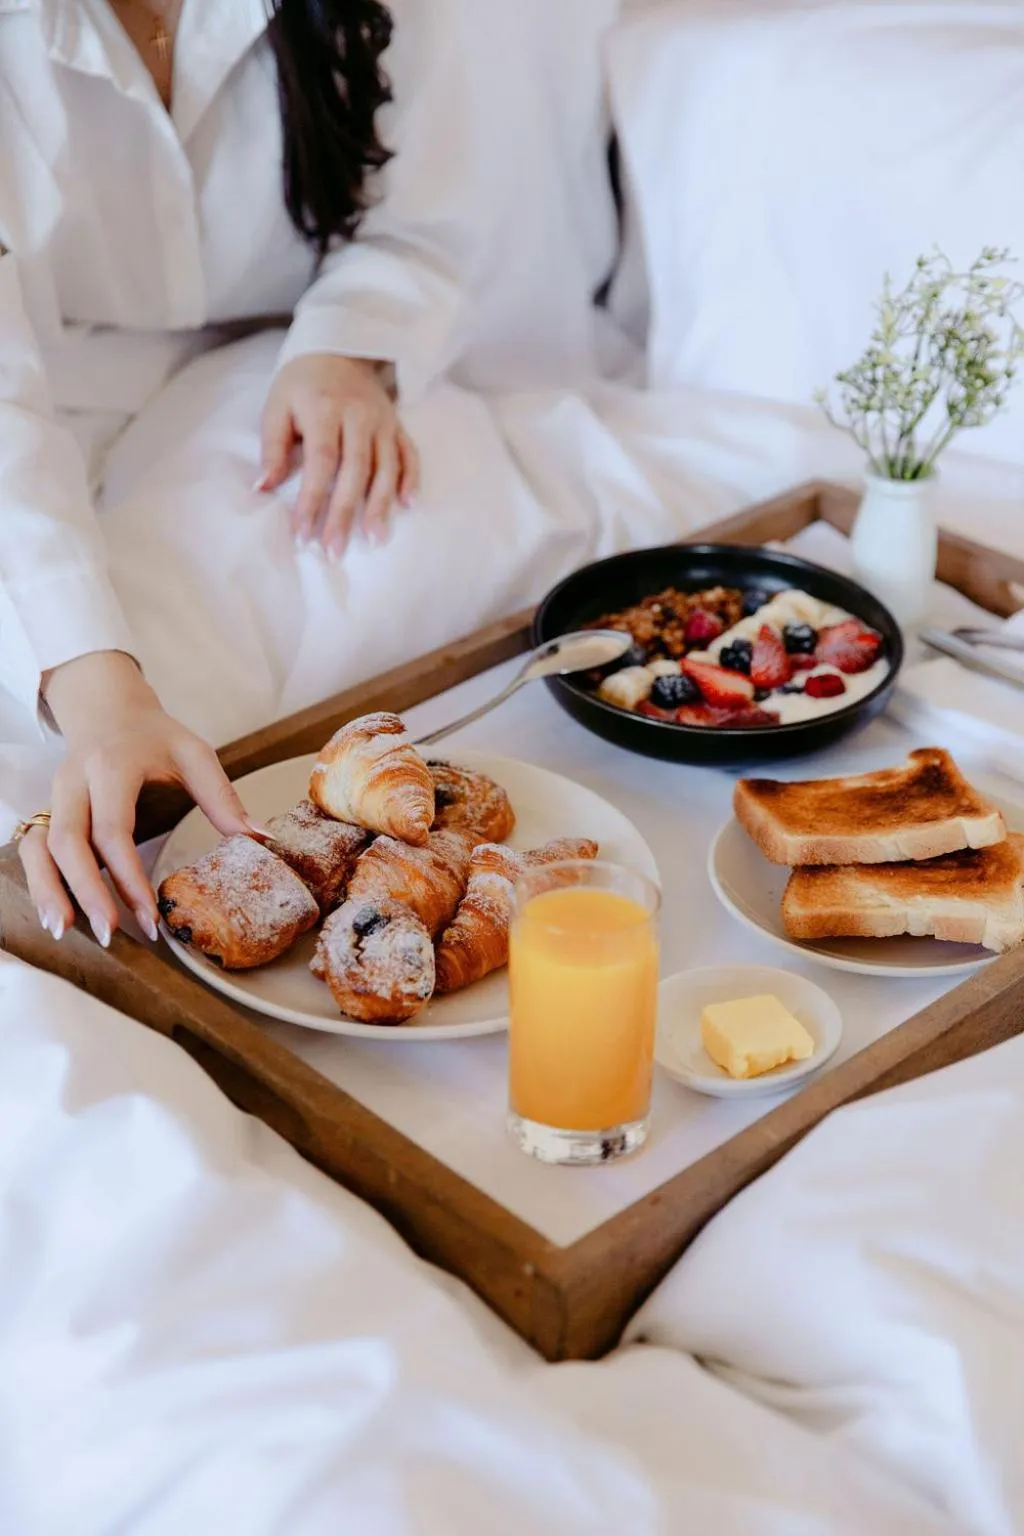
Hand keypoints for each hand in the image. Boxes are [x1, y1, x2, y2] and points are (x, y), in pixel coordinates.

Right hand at [19, 652, 257, 946]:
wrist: (110, 711)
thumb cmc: (156, 737)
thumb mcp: (194, 755)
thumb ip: (223, 799)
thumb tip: (262, 841)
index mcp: (112, 765)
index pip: (113, 828)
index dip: (128, 876)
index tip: (149, 917)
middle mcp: (74, 781)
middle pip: (66, 841)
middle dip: (85, 891)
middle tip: (108, 933)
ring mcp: (55, 797)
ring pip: (37, 847)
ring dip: (48, 890)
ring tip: (65, 931)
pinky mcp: (47, 811)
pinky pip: (31, 849)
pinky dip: (40, 882)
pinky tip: (57, 914)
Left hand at [259, 354, 419, 556]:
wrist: (340, 348)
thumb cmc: (302, 384)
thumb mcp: (277, 406)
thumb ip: (273, 447)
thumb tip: (264, 488)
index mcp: (325, 410)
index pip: (321, 462)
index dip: (313, 500)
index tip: (304, 534)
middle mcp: (358, 417)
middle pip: (355, 472)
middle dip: (345, 514)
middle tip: (335, 550)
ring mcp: (382, 422)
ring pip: (386, 468)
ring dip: (381, 506)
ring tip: (375, 539)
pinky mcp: (397, 425)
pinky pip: (409, 454)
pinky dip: (411, 479)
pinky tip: (408, 505)